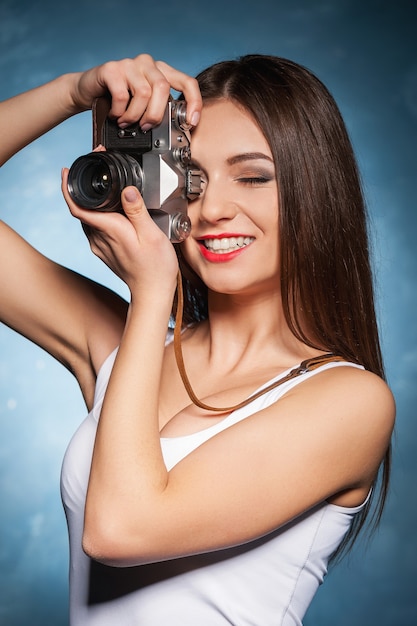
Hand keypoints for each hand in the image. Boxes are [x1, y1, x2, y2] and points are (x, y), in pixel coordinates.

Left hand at [62, 169, 178, 298]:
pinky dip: (98, 215)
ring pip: (88, 218)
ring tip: (104, 188)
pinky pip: (95, 228)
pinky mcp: (105, 252)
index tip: (66, 171)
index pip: (77, 206)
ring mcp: (100, 246)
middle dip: (83, 188)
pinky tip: (111, 211)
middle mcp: (99, 238)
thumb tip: (127, 190)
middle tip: (93, 171)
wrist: (152, 293)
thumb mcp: (152, 235)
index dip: (68, 186)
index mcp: (109, 229)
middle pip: (81, 209)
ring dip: (91, 202)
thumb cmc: (156, 267)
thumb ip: (138, 211)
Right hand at [71, 54, 201, 129]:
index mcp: (161, 72)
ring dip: (135, 115)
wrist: (88, 91)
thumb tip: (174, 130)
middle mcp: (148, 64)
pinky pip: (122, 95)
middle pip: (163, 88)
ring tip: (126, 123)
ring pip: (143, 93)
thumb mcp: (144, 106)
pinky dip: (120, 111)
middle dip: (156, 114)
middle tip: (146, 127)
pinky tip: (115, 115)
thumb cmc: (118, 101)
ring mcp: (130, 64)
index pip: (186, 82)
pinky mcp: (112, 68)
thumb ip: (159, 110)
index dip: (193, 102)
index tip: (191, 122)